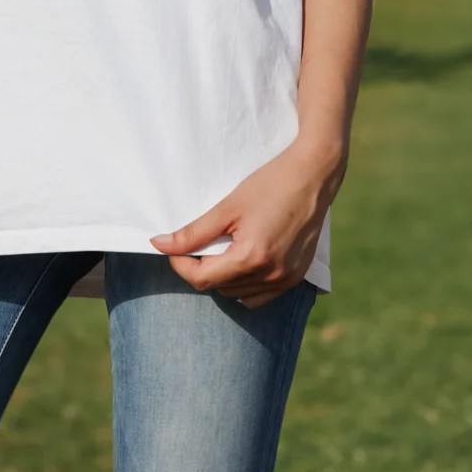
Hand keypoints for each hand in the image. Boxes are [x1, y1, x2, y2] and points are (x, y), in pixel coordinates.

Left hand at [151, 140, 343, 307]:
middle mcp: (271, 275)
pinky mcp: (296, 278)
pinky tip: (245, 258)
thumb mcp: (227, 207)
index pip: (203, 279)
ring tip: (225, 246)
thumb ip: (192, 232)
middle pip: (219, 287)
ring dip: (224, 277)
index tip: (173, 247)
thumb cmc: (270, 185)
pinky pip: (260, 296)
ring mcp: (286, 280)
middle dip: (203, 267)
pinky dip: (246, 284)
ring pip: (238, 294)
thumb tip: (159, 244)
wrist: (313, 176)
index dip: (181, 265)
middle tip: (202, 240)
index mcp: (251, 257)